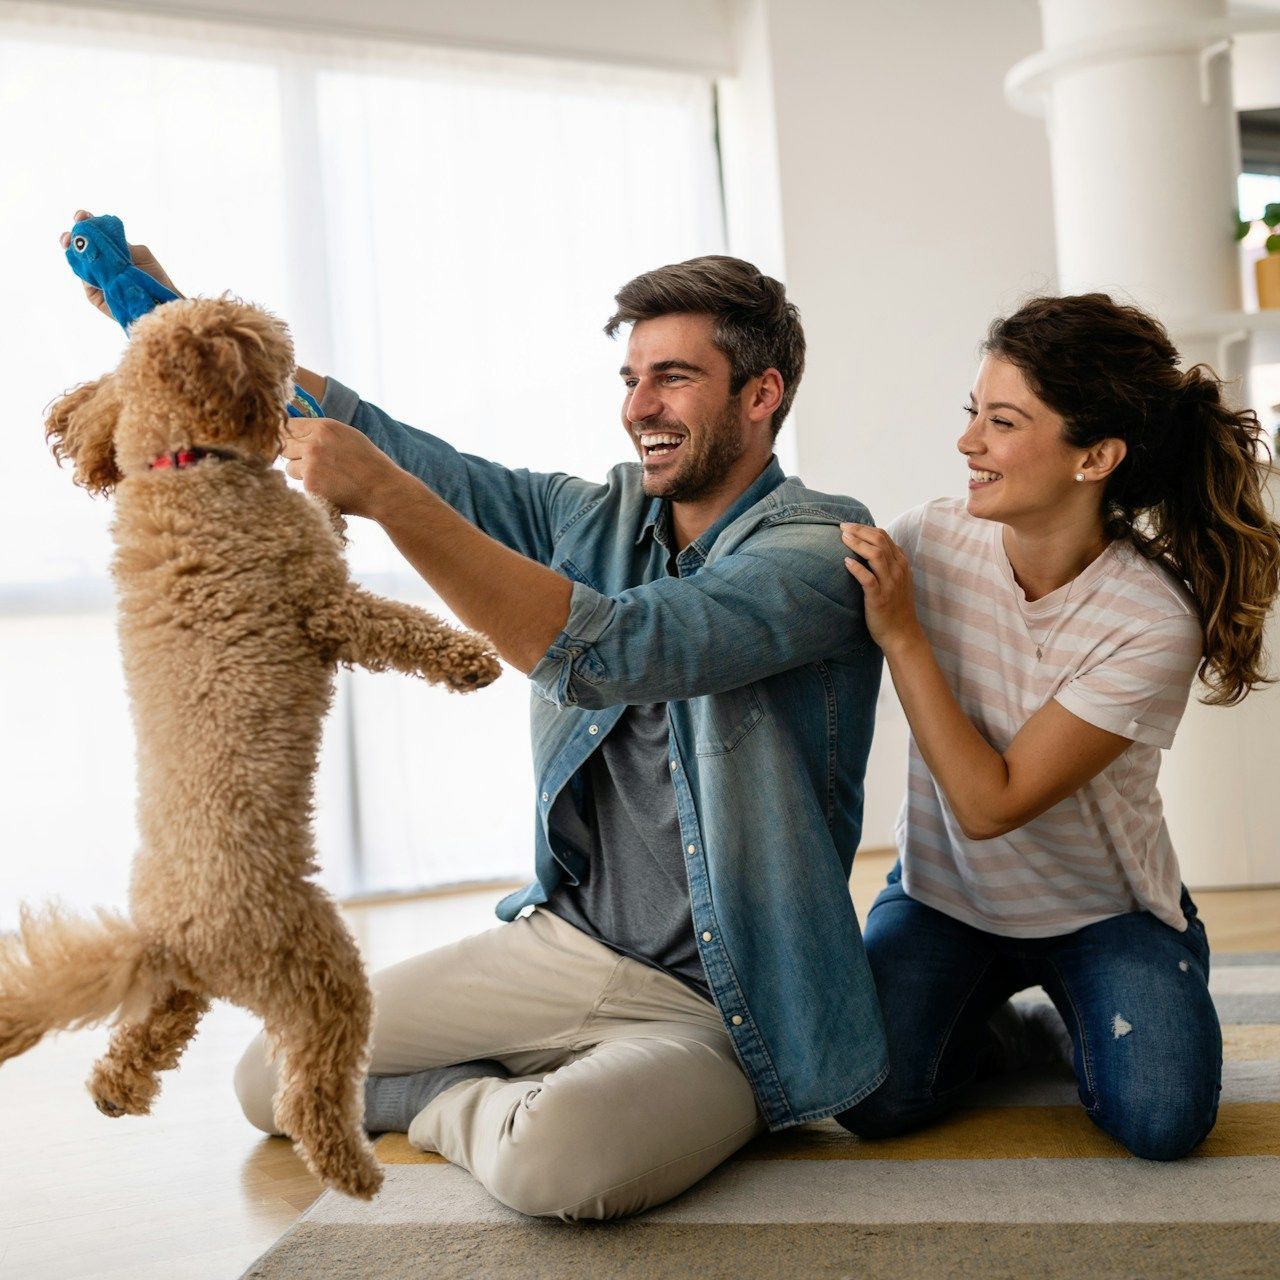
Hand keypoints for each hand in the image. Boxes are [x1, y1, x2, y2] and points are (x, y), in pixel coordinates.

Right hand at [59, 209, 182, 317]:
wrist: (161, 303)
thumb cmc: (154, 277)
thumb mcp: (140, 255)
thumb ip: (120, 245)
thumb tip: (100, 237)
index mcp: (111, 248)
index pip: (94, 233)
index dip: (85, 222)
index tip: (81, 216)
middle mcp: (100, 262)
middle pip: (80, 246)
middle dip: (71, 235)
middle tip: (71, 231)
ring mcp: (95, 278)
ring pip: (77, 262)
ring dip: (72, 251)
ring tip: (69, 242)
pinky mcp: (94, 295)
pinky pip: (84, 280)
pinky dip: (81, 270)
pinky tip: (81, 262)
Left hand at [280, 418, 406, 519]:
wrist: (383, 490)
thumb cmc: (369, 463)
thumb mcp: (347, 435)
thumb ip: (321, 431)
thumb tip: (295, 430)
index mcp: (323, 427)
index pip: (287, 425)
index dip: (287, 435)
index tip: (291, 442)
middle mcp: (313, 444)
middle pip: (283, 446)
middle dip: (293, 454)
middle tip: (311, 463)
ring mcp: (310, 466)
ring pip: (289, 468)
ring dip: (300, 473)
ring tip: (325, 477)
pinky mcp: (310, 486)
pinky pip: (300, 485)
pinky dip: (312, 488)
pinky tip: (330, 489)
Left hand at [841, 523, 925, 655]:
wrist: (902, 634)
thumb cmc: (895, 608)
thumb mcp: (897, 581)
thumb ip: (888, 564)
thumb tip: (872, 548)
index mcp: (901, 565)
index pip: (884, 537)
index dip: (866, 528)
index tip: (850, 525)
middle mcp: (897, 571)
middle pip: (879, 541)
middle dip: (859, 531)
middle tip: (842, 527)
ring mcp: (889, 584)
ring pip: (876, 555)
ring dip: (858, 544)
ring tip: (843, 538)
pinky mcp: (879, 598)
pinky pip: (868, 579)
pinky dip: (857, 568)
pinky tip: (846, 562)